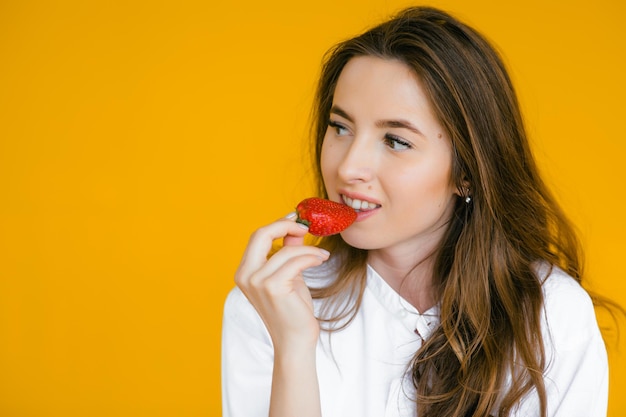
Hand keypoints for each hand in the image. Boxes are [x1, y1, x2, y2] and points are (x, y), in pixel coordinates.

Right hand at [234, 214, 329, 352]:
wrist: (295, 341)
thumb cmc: (292, 310)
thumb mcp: (289, 275)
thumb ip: (288, 252)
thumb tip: (296, 229)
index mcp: (244, 272)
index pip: (257, 236)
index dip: (278, 225)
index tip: (297, 221)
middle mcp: (245, 275)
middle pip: (261, 234)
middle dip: (285, 226)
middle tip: (306, 227)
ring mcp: (257, 282)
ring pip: (286, 250)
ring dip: (308, 249)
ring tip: (321, 255)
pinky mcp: (273, 287)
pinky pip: (296, 261)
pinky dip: (312, 257)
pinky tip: (321, 259)